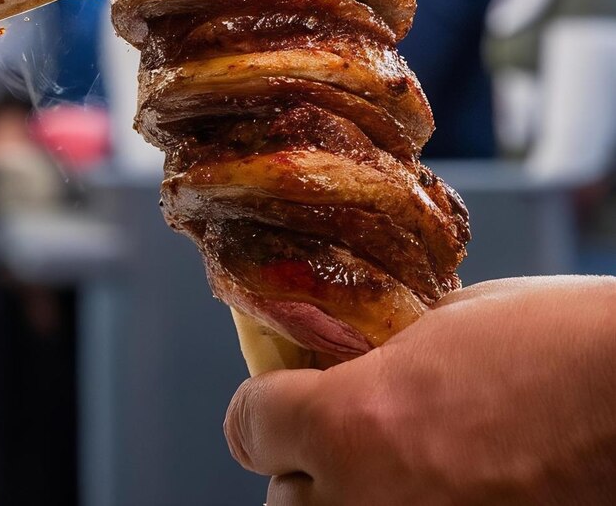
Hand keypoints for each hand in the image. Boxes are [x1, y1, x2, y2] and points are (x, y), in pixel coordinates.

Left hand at [225, 276, 615, 504]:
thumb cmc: (560, 345)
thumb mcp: (450, 322)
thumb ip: (386, 350)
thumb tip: (363, 358)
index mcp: (351, 425)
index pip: (249, 427)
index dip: (267, 403)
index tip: (284, 393)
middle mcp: (366, 505)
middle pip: (283, 505)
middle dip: (305, 466)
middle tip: (344, 436)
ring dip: (350, 503)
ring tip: (397, 472)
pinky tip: (451, 491)